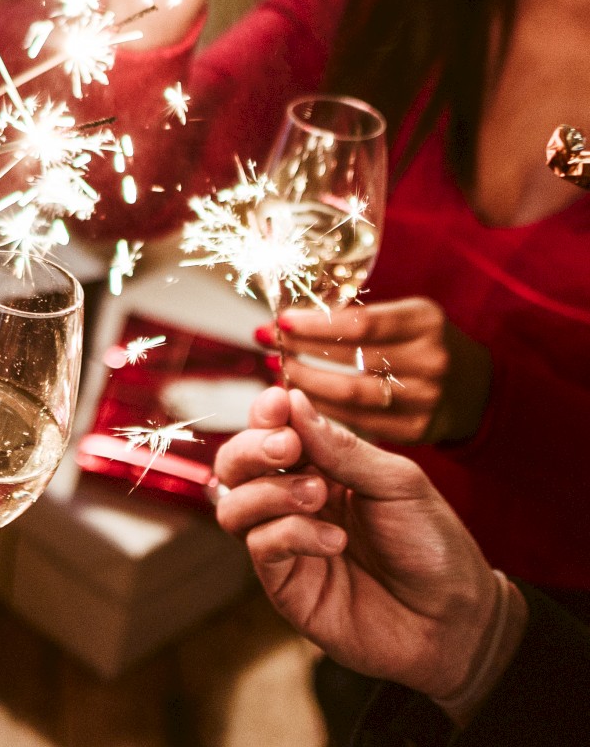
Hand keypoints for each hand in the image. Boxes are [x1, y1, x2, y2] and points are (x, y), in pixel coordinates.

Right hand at [212, 387, 495, 700]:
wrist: (455, 620)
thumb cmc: (432, 546)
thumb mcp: (397, 483)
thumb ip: (342, 448)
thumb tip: (292, 399)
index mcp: (322, 469)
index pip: (271, 433)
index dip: (264, 416)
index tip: (276, 403)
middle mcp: (294, 503)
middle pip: (235, 466)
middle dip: (251, 449)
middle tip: (286, 448)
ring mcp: (285, 544)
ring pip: (233, 504)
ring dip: (269, 491)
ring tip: (316, 496)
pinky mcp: (284, 584)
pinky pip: (260, 545)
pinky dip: (291, 533)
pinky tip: (334, 542)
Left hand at [260, 297, 491, 443]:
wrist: (476, 388)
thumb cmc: (422, 342)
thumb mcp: (404, 316)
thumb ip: (356, 317)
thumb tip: (286, 319)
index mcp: (424, 322)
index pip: (361, 323)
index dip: (315, 324)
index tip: (281, 321)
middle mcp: (430, 360)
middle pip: (351, 361)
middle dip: (301, 353)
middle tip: (269, 347)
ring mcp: (425, 400)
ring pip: (350, 397)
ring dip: (304, 384)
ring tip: (278, 370)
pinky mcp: (417, 430)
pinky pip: (358, 422)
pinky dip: (323, 410)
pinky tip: (300, 398)